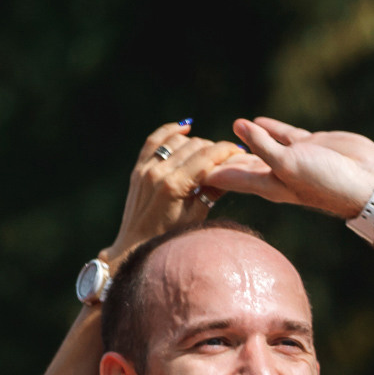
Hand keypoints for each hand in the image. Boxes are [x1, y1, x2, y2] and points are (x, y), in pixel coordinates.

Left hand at [104, 121, 256, 263]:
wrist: (134, 247)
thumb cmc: (169, 237)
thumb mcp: (195, 217)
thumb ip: (212, 192)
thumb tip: (232, 171)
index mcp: (174, 185)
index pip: (207, 157)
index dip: (226, 150)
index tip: (239, 151)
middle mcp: (158, 172)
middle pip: (195, 146)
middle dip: (214, 148)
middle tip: (227, 156)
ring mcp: (146, 169)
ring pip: (177, 142)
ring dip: (195, 143)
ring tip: (208, 153)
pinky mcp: (138, 169)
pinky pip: (154, 141)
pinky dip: (169, 132)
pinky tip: (185, 128)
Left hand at [207, 117, 373, 219]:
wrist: (366, 182)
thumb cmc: (326, 181)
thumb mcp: (288, 164)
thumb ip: (263, 145)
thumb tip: (238, 126)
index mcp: (267, 185)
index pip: (228, 178)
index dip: (208, 172)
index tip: (186, 167)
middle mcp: (276, 173)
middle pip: (239, 166)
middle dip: (220, 158)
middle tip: (196, 151)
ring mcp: (292, 158)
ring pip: (259, 147)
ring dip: (241, 142)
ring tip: (220, 136)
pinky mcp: (308, 143)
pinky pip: (281, 134)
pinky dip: (267, 128)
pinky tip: (252, 122)